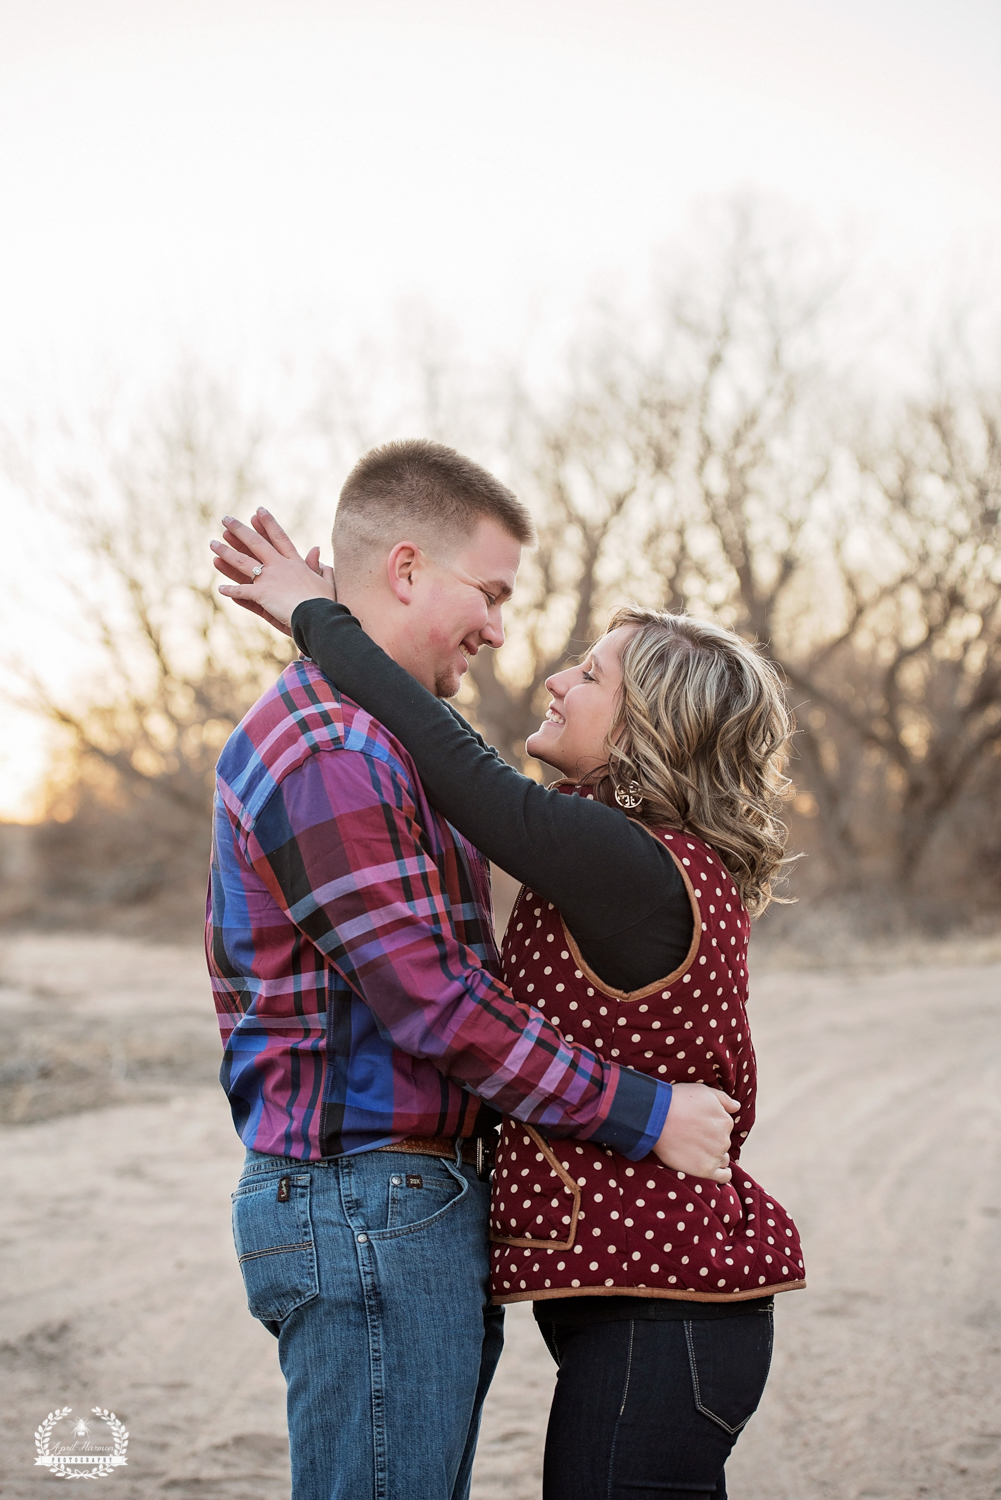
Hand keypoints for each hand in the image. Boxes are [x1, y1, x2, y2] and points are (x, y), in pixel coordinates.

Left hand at [211, 508, 334, 634]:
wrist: (319, 616)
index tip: (258, 511)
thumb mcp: (326, 580)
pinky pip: (243, 591)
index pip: (279, 538)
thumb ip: (318, 565)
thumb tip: (316, 548)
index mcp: (295, 563)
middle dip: (240, 530)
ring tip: (213, 544)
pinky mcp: (262, 594)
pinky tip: (220, 589)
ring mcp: (269, 579)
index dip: (268, 524)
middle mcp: (280, 566)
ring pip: (243, 562)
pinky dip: (231, 591)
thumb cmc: (327, 602)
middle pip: (256, 543)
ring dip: (226, 553)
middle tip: (226, 519)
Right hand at [651, 1082, 738, 1182]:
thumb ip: (724, 1099)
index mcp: (726, 1121)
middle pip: (722, 1143)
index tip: (698, 1124)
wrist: (656, 1118)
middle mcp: (724, 1139)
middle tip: (694, 1136)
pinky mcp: (705, 1170)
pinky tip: (718, 1171)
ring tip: (699, 1152)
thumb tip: (737, 1107)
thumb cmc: (678, 1100)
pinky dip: (723, 1174)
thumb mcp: (704, 1091)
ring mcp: (716, 1156)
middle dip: (712, 1140)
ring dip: (715, 1156)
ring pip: (722, 1158)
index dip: (711, 1125)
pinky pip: (723, 1176)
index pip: (724, 1127)